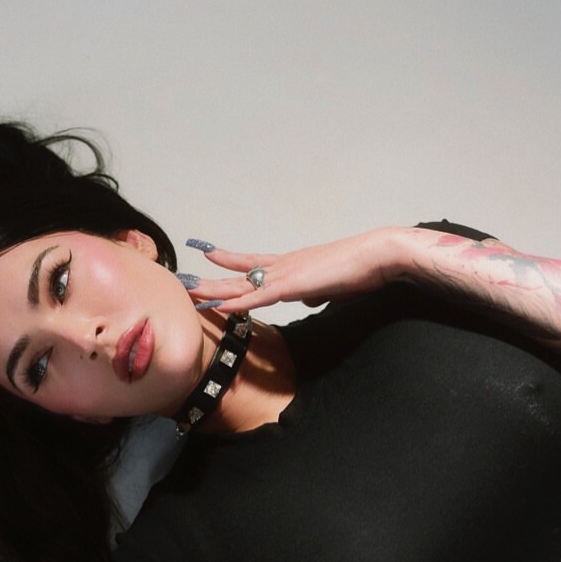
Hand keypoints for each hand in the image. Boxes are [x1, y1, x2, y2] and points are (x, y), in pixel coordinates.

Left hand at [184, 227, 404, 315]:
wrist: (376, 256)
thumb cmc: (358, 270)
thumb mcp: (328, 286)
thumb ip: (313, 293)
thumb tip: (305, 301)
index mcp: (289, 265)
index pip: (251, 262)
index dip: (228, 261)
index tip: (208, 255)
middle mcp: (282, 266)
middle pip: (238, 275)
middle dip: (211, 280)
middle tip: (184, 281)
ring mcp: (286, 274)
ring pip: (242, 286)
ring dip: (215, 291)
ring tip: (189, 291)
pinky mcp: (293, 286)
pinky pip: (259, 297)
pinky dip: (237, 304)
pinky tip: (218, 306)